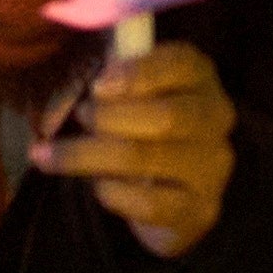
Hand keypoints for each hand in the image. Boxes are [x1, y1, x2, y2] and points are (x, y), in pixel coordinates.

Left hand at [35, 38, 237, 258]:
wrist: (176, 197)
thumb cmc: (145, 132)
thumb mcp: (135, 94)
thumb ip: (115, 80)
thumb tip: (85, 81)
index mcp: (201, 79)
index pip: (182, 64)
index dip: (139, 72)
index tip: (98, 85)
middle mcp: (216, 118)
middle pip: (165, 116)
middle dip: (109, 117)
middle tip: (79, 117)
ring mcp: (212, 167)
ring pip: (146, 158)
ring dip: (90, 155)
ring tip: (56, 155)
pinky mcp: (199, 209)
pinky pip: (148, 203)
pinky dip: (112, 192)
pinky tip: (97, 185)